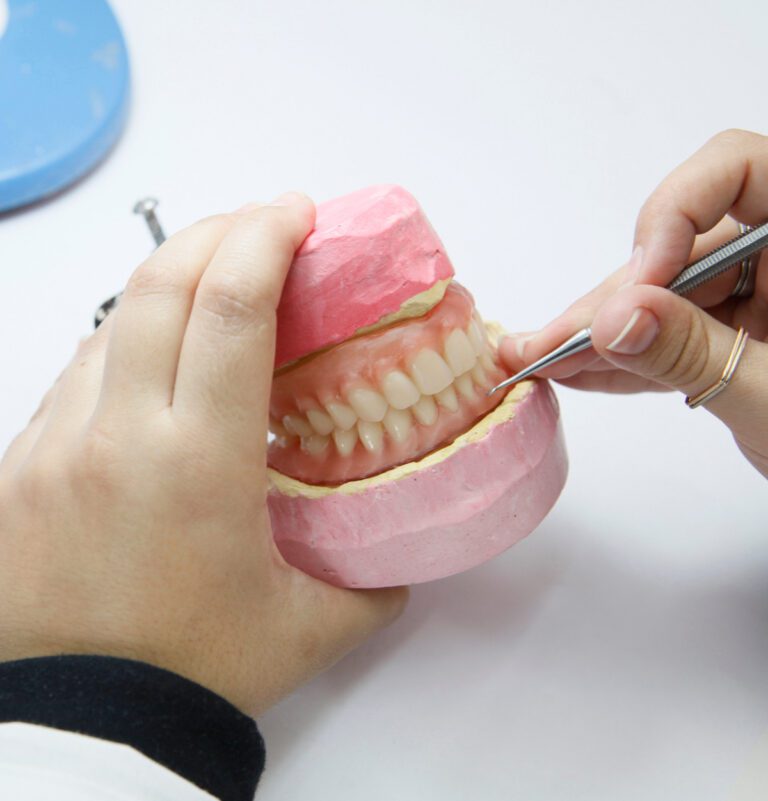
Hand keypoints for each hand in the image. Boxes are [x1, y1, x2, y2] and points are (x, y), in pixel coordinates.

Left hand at [0, 193, 407, 715]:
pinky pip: (75, 376)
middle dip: (218, 232)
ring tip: (214, 292)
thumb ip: (374, 578)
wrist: (85, 729)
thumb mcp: (310, 624)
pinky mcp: (19, 466)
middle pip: (160, 283)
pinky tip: (154, 368)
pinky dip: (123, 347)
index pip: (230, 306)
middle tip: (263, 226)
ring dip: (168, 288)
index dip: (265, 238)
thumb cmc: (196, 673)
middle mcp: (116, 436)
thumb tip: (406, 549)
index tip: (296, 214)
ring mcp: (54, 446)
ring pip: (111, 323)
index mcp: (198, 462)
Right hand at [500, 129, 767, 477]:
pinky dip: (626, 359)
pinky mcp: (735, 336)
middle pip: (678, 251)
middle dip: (611, 300)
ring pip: (663, 297)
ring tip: (543, 362)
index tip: (638, 282)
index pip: (739, 172)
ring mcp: (757, 298)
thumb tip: (615, 318)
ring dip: (602, 334)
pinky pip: (670, 335)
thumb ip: (697, 355)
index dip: (674, 213)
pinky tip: (580, 373)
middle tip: (547, 342)